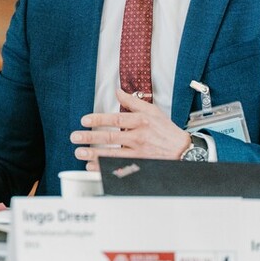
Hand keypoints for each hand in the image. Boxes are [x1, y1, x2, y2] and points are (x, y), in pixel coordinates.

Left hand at [69, 89, 190, 169]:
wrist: (183, 151)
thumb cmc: (166, 130)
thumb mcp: (152, 111)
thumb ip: (133, 102)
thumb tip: (118, 91)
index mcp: (141, 122)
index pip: (116, 119)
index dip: (99, 119)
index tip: (84, 120)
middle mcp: (139, 137)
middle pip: (111, 137)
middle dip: (91, 137)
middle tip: (75, 137)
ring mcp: (139, 153)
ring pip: (112, 154)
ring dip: (94, 155)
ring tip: (79, 153)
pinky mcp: (140, 165)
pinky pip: (119, 168)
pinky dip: (104, 169)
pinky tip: (92, 168)